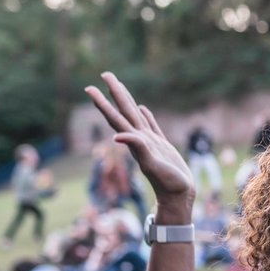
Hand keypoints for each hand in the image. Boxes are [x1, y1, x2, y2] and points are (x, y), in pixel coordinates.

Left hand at [84, 73, 194, 207]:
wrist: (179, 196)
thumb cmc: (168, 183)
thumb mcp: (152, 165)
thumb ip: (137, 148)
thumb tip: (117, 136)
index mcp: (135, 140)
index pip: (115, 117)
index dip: (102, 102)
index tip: (90, 87)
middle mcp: (139, 139)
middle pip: (123, 110)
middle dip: (114, 92)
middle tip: (105, 74)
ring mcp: (150, 142)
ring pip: (135, 115)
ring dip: (126, 101)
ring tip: (119, 87)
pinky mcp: (162, 146)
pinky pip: (151, 125)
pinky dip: (146, 115)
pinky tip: (142, 108)